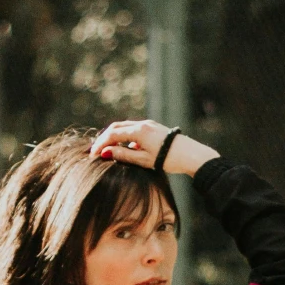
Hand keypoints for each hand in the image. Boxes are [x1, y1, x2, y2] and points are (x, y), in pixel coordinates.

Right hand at [89, 118, 218, 177]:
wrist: (192, 155)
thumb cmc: (169, 160)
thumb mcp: (143, 160)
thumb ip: (124, 155)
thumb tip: (106, 153)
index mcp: (139, 131)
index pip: (112, 134)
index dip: (101, 144)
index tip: (93, 155)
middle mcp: (143, 124)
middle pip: (116, 127)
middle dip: (105, 138)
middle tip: (96, 151)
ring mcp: (149, 125)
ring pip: (125, 127)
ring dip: (114, 137)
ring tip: (107, 150)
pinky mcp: (154, 128)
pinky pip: (134, 129)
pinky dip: (125, 137)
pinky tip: (125, 149)